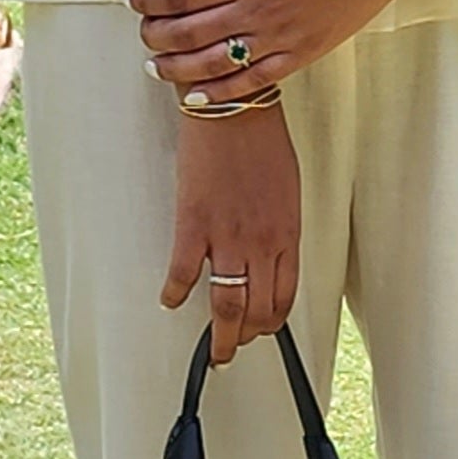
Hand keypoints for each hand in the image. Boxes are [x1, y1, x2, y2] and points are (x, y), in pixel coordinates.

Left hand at [129, 0, 415, 94]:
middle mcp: (256, 10)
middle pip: (188, 32)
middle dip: (156, 34)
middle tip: (141, 32)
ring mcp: (278, 37)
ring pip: (212, 62)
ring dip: (176, 67)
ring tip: (155, 65)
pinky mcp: (299, 56)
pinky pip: (252, 82)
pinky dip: (220, 92)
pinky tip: (195, 95)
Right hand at [161, 104, 300, 363]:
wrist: (234, 108)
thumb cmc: (263, 143)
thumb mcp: (287, 192)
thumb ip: (280, 230)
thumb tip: (270, 261)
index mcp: (287, 235)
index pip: (283, 298)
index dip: (272, 323)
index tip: (262, 331)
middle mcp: (260, 244)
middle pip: (256, 311)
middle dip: (245, 338)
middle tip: (232, 349)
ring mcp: (227, 237)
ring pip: (226, 306)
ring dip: (219, 335)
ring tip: (213, 350)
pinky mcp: (193, 224)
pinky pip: (182, 273)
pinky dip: (174, 293)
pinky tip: (170, 300)